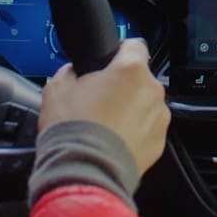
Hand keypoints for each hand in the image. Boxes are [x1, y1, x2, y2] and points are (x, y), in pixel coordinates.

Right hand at [38, 39, 170, 174]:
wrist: (84, 172)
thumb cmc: (73, 129)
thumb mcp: (56, 89)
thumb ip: (69, 72)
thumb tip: (72, 72)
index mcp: (131, 70)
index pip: (134, 45)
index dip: (120, 51)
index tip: (111, 61)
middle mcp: (152, 90)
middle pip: (139, 78)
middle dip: (123, 86)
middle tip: (100, 100)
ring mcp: (159, 117)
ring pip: (145, 104)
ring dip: (131, 109)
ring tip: (106, 125)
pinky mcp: (159, 142)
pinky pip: (148, 129)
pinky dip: (135, 132)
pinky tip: (114, 141)